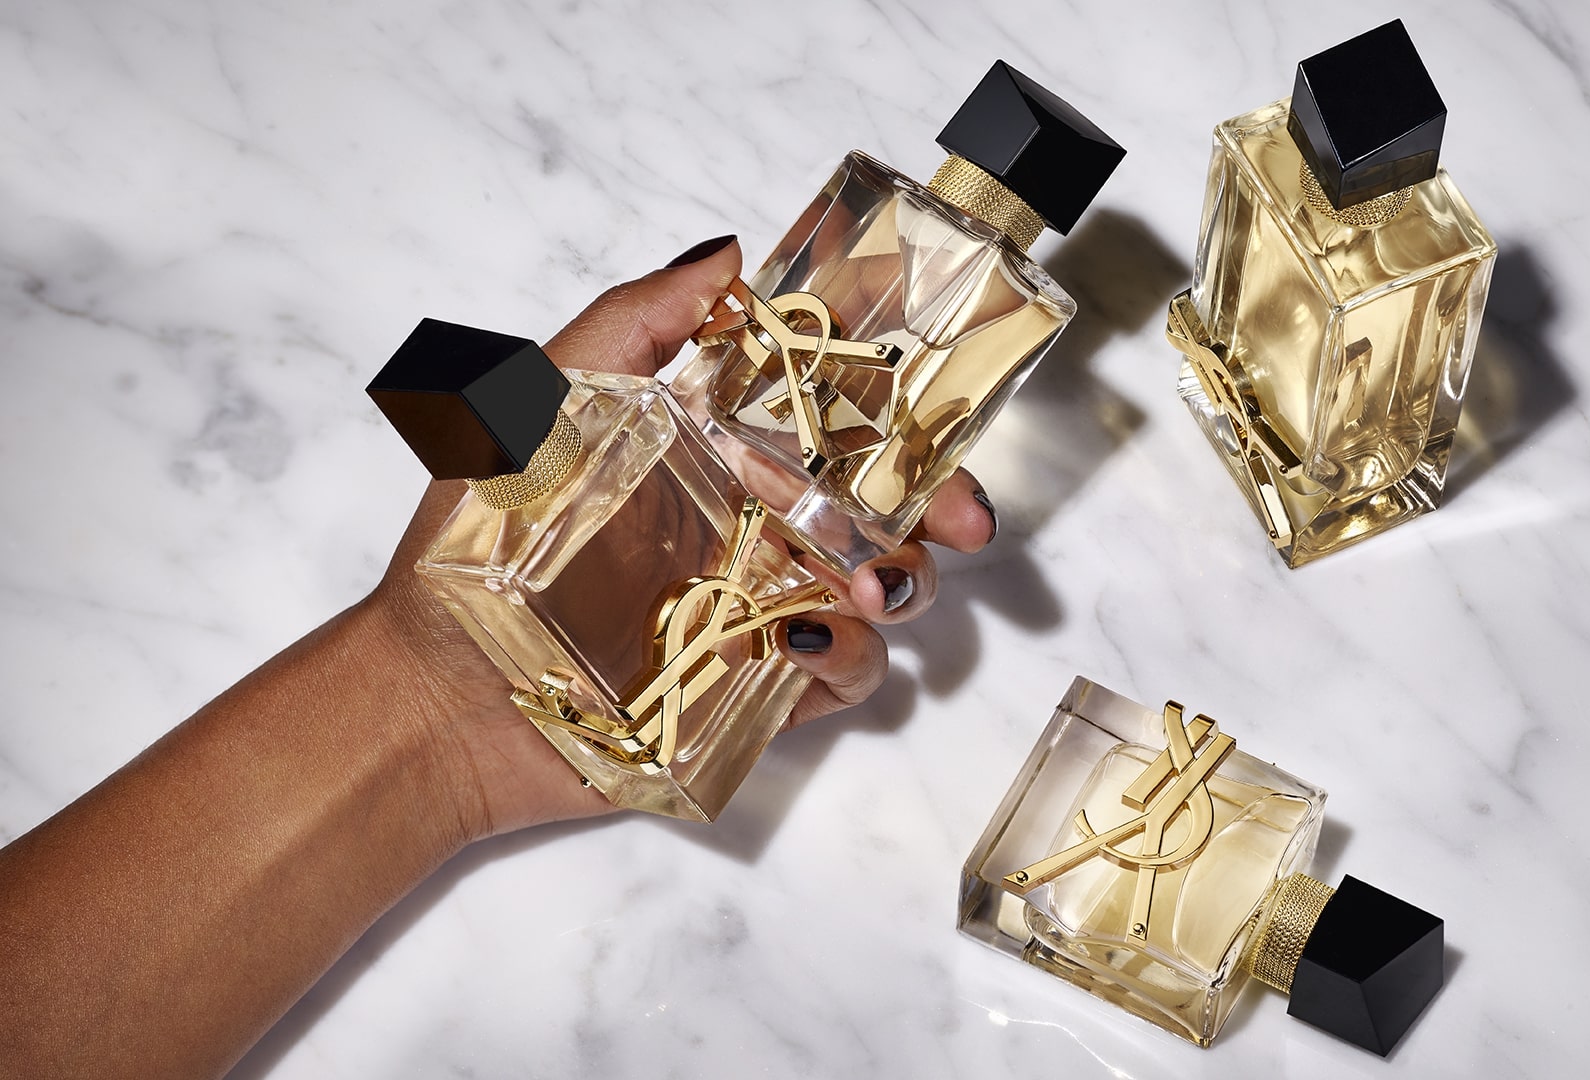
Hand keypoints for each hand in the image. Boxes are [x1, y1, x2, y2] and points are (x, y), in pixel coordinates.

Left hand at [364, 237, 996, 839]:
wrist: (439, 699)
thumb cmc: (470, 550)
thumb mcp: (536, 407)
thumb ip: (632, 326)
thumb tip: (731, 258)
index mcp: (713, 453)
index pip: (827, 414)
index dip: (897, 402)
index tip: (941, 392)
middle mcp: (751, 525)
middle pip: (882, 501)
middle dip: (942, 502)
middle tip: (967, 518)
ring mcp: (761, 606)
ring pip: (883, 584)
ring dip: (904, 578)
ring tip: (870, 584)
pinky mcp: (760, 687)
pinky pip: (845, 671)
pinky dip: (852, 655)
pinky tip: (803, 638)